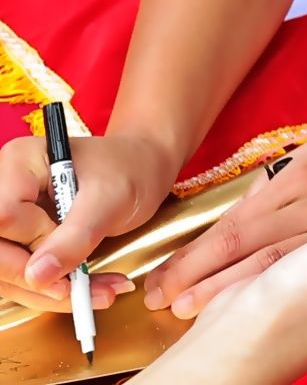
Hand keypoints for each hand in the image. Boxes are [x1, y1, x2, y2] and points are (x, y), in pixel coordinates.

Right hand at [0, 128, 170, 312]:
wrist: (142, 169)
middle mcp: (4, 189)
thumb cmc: (130, 169)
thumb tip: (38, 276)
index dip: (33, 238)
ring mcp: (8, 218)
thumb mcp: (112, 198)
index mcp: (22, 162)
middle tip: (80, 290)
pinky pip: (21, 277)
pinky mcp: (18, 242)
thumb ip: (76, 235)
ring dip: (49, 294)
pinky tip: (91, 290)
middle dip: (36, 280)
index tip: (74, 241)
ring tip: (101, 293)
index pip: (4, 215)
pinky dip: (54, 291)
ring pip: (5, 272)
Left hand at [146, 113, 306, 317]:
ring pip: (272, 274)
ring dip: (227, 295)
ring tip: (191, 313)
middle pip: (247, 258)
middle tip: (165, 305)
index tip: (166, 281)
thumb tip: (249, 205)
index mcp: (306, 180)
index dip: (197, 258)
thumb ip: (284, 175)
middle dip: (200, 284)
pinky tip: (251, 309)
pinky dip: (270, 295)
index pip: (237, 228)